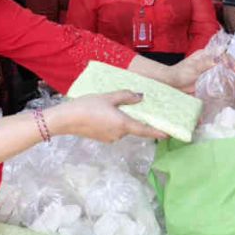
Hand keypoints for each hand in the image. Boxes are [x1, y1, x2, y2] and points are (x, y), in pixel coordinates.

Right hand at [46, 90, 167, 142]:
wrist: (66, 119)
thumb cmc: (87, 106)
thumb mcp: (108, 97)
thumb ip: (126, 96)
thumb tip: (140, 97)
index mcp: (123, 124)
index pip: (145, 130)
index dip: (157, 133)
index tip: (169, 135)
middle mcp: (119, 134)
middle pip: (132, 127)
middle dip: (135, 119)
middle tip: (135, 106)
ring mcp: (110, 138)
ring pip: (122, 128)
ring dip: (122, 120)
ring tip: (113, 106)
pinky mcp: (101, 138)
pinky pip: (113, 130)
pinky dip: (114, 123)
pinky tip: (104, 113)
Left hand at [168, 49, 234, 93]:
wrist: (171, 85)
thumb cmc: (180, 73)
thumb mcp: (192, 67)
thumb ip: (205, 63)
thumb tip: (219, 60)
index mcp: (208, 55)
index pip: (224, 56)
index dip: (231, 62)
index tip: (233, 69)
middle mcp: (212, 63)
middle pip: (229, 66)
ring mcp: (213, 74)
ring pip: (229, 76)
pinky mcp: (212, 84)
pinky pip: (225, 85)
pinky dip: (233, 89)